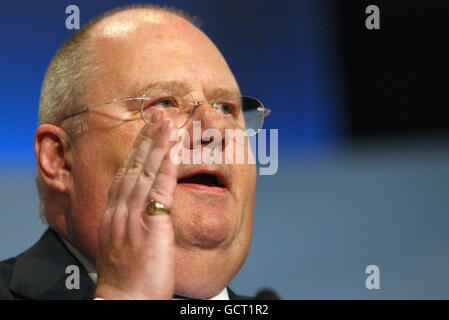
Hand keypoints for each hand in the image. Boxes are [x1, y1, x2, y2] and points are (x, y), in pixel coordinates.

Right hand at [94, 111, 177, 299]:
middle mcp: (121, 209)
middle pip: (134, 166)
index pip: (126, 174)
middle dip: (147, 138)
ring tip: (168, 121)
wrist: (125, 300)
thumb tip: (140, 214)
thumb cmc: (127, 278)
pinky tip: (176, 148)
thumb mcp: (123, 245)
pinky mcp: (152, 224)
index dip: (136, 150)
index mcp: (114, 214)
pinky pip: (161, 188)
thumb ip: (130, 225)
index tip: (146, 133)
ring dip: (158, 144)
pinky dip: (168, 165)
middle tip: (158, 115)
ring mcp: (134, 215)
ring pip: (147, 171)